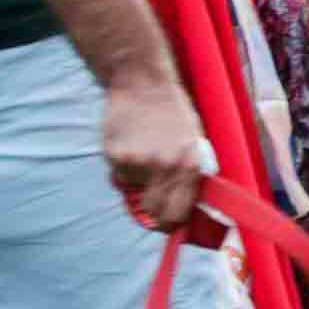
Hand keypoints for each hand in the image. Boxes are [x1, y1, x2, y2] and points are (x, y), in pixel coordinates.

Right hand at [105, 76, 211, 230]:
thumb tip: (181, 211)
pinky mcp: (116, 155)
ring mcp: (139, 162)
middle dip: (151, 210)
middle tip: (149, 196)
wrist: (144, 84)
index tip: (166, 223)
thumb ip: (188, 176)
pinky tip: (129, 142)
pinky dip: (122, 166)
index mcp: (190, 165)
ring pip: (133, 189)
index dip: (171, 224)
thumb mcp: (193, 143)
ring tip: (142, 150)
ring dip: (136, 179)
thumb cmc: (173, 113)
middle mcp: (166, 167)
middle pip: (153, 212)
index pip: (178, 214)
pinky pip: (119, 174)